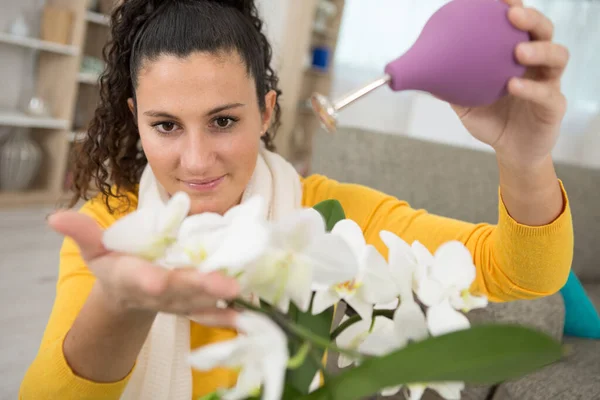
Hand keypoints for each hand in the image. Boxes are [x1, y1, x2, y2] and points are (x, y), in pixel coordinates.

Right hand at [49, 210, 239, 326]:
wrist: (129, 294)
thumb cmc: (114, 265)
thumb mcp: (94, 249)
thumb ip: (81, 234)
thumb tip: (54, 216)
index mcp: (132, 277)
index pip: (140, 279)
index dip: (147, 280)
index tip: (157, 281)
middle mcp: (158, 292)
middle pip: (180, 290)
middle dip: (201, 287)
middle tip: (225, 285)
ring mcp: (178, 301)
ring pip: (200, 301)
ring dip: (220, 300)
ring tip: (241, 294)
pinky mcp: (193, 304)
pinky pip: (212, 312)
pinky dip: (228, 315)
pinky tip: (247, 314)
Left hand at [451, 0, 568, 167]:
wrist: (510, 151)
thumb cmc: (490, 120)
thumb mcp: (462, 102)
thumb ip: (446, 85)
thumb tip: (416, 70)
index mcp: (517, 57)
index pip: (519, 25)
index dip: (513, 7)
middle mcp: (537, 64)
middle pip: (544, 31)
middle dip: (531, 18)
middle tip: (512, 14)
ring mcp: (550, 82)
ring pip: (557, 56)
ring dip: (539, 50)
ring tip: (517, 51)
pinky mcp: (555, 106)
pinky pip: (547, 94)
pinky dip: (531, 89)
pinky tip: (513, 85)